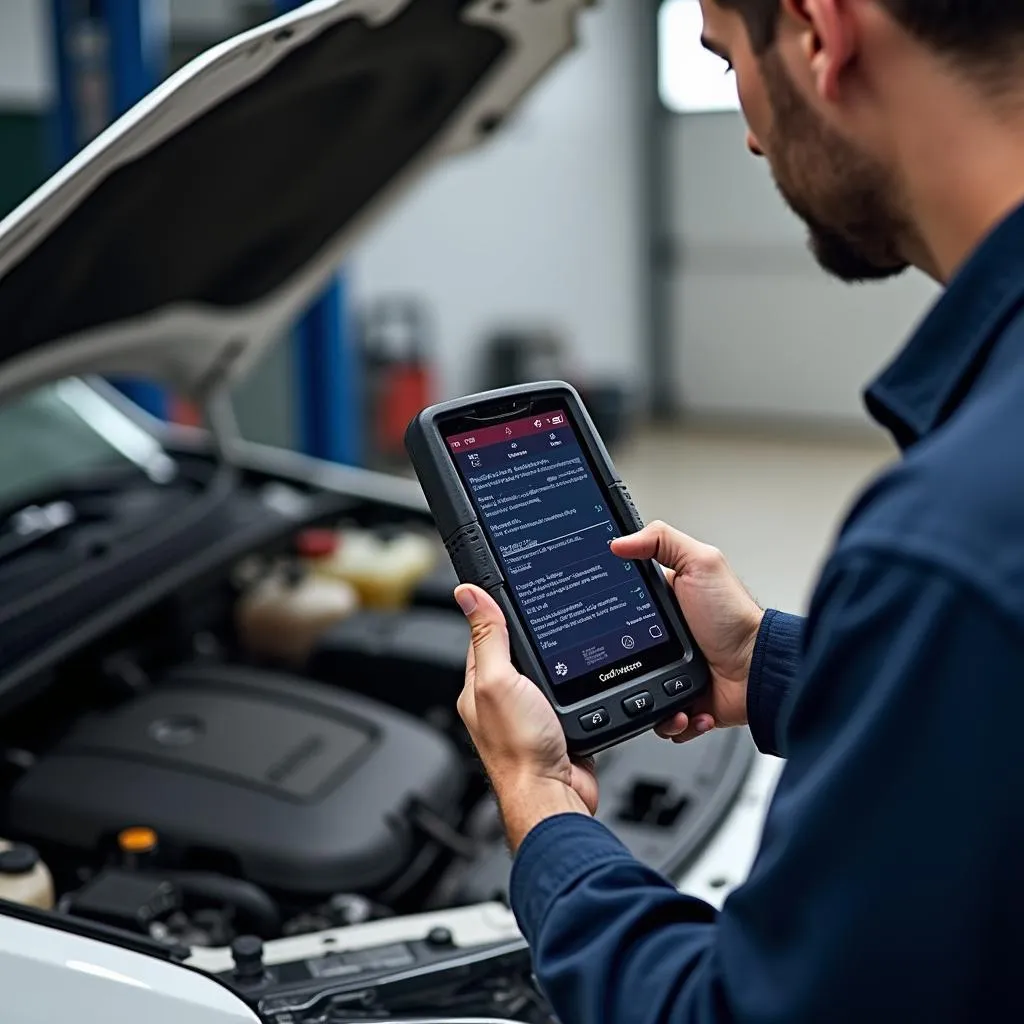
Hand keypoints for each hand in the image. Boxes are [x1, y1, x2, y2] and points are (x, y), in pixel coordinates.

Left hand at [454, 584, 597, 849]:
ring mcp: (531, 714)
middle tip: (552, 613)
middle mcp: (502, 699)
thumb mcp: (498, 680)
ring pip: (548, 674)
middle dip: (535, 636)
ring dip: (562, 662)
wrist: (553, 796)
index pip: (484, 635)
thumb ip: (487, 637)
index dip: (498, 612)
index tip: (512, 588)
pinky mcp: (559, 727)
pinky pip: (570, 696)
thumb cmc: (519, 749)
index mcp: (479, 685)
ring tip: (572, 641)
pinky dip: (580, 687)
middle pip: (519, 652)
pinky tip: (588, 678)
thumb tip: (467, 593)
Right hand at [611, 522, 763, 744]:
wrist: (759, 668)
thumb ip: (662, 541)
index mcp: (664, 605)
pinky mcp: (683, 701)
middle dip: (622, 665)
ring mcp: (672, 672)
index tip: (604, 618)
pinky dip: (670, 720)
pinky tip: (684, 708)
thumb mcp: (701, 564)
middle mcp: (665, 640)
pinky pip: (661, 719)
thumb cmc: (735, 617)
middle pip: (622, 655)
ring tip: (661, 692)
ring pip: (635, 692)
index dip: (611, 612)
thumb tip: (619, 541)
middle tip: (635, 661)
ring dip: (643, 699)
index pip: (623, 607)